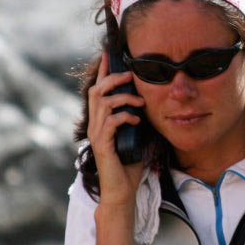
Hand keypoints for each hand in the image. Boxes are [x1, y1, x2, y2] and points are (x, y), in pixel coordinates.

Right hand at [86, 54, 145, 207]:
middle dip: (114, 78)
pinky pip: (110, 122)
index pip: (99, 89)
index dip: (104, 71)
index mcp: (101, 120)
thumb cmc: (129, 165)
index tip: (112, 54)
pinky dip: (125, 116)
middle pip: (96, 90)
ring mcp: (97, 134)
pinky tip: (136, 120)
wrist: (122, 191)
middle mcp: (95, 124)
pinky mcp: (103, 145)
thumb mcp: (136, 135)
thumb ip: (137, 118)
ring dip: (123, 97)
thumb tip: (149, 101)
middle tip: (131, 76)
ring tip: (139, 102)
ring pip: (103, 103)